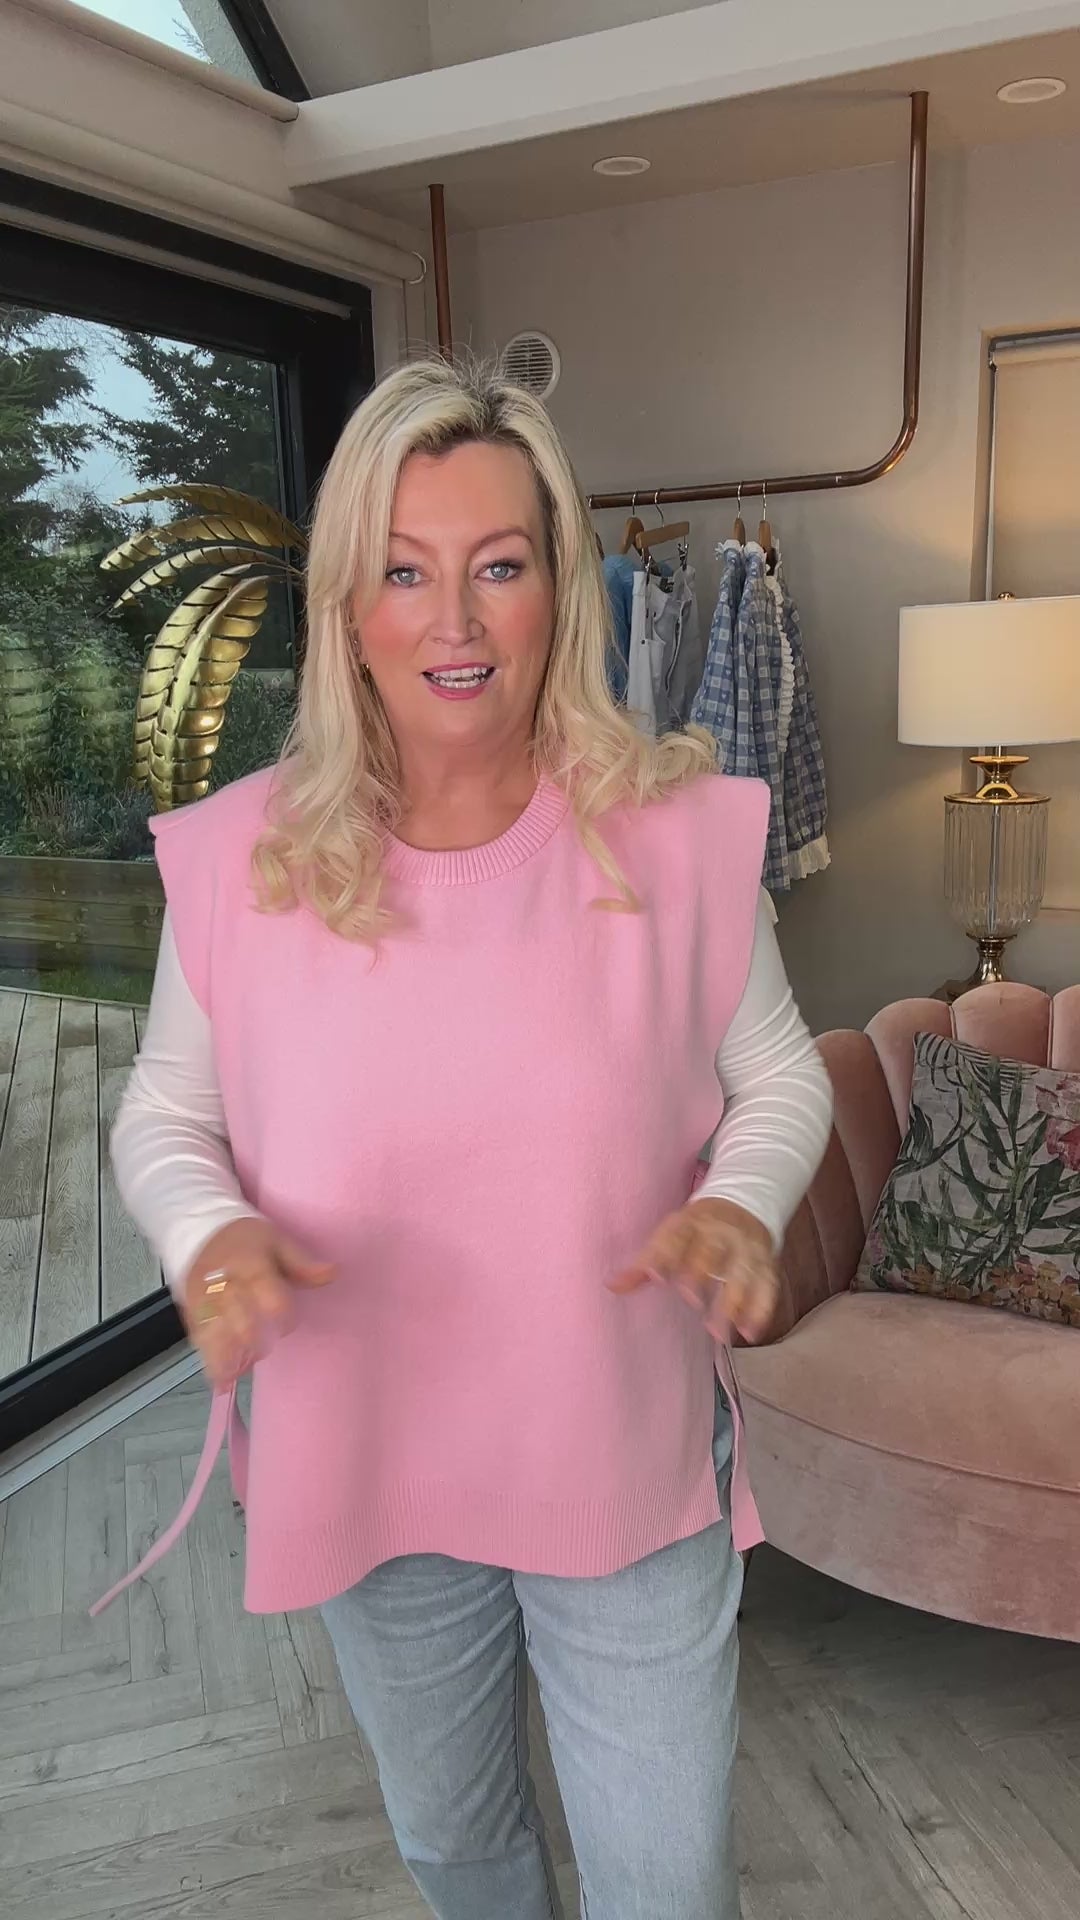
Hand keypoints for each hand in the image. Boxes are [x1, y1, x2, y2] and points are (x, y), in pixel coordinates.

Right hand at [181, 1218, 334, 1390]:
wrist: (197, 1226)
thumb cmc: (244, 1237)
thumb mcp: (276, 1239)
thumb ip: (301, 1262)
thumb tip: (332, 1274)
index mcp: (250, 1264)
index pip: (267, 1292)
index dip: (281, 1313)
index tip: (288, 1325)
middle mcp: (225, 1283)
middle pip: (236, 1316)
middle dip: (249, 1339)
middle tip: (262, 1353)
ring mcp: (203, 1297)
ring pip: (211, 1329)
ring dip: (222, 1355)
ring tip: (232, 1378)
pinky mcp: (190, 1307)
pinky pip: (196, 1333)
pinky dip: (205, 1356)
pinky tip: (217, 1379)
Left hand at [609, 1197, 777, 1341]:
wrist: (743, 1207)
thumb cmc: (696, 1230)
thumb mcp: (670, 1236)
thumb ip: (644, 1264)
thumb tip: (611, 1286)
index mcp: (691, 1224)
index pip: (677, 1238)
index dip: (666, 1256)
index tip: (656, 1277)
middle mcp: (720, 1233)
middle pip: (712, 1252)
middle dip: (702, 1274)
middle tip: (692, 1302)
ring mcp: (746, 1248)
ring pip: (741, 1272)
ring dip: (733, 1301)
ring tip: (719, 1333)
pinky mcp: (765, 1263)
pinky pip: (767, 1285)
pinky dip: (761, 1309)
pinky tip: (751, 1332)